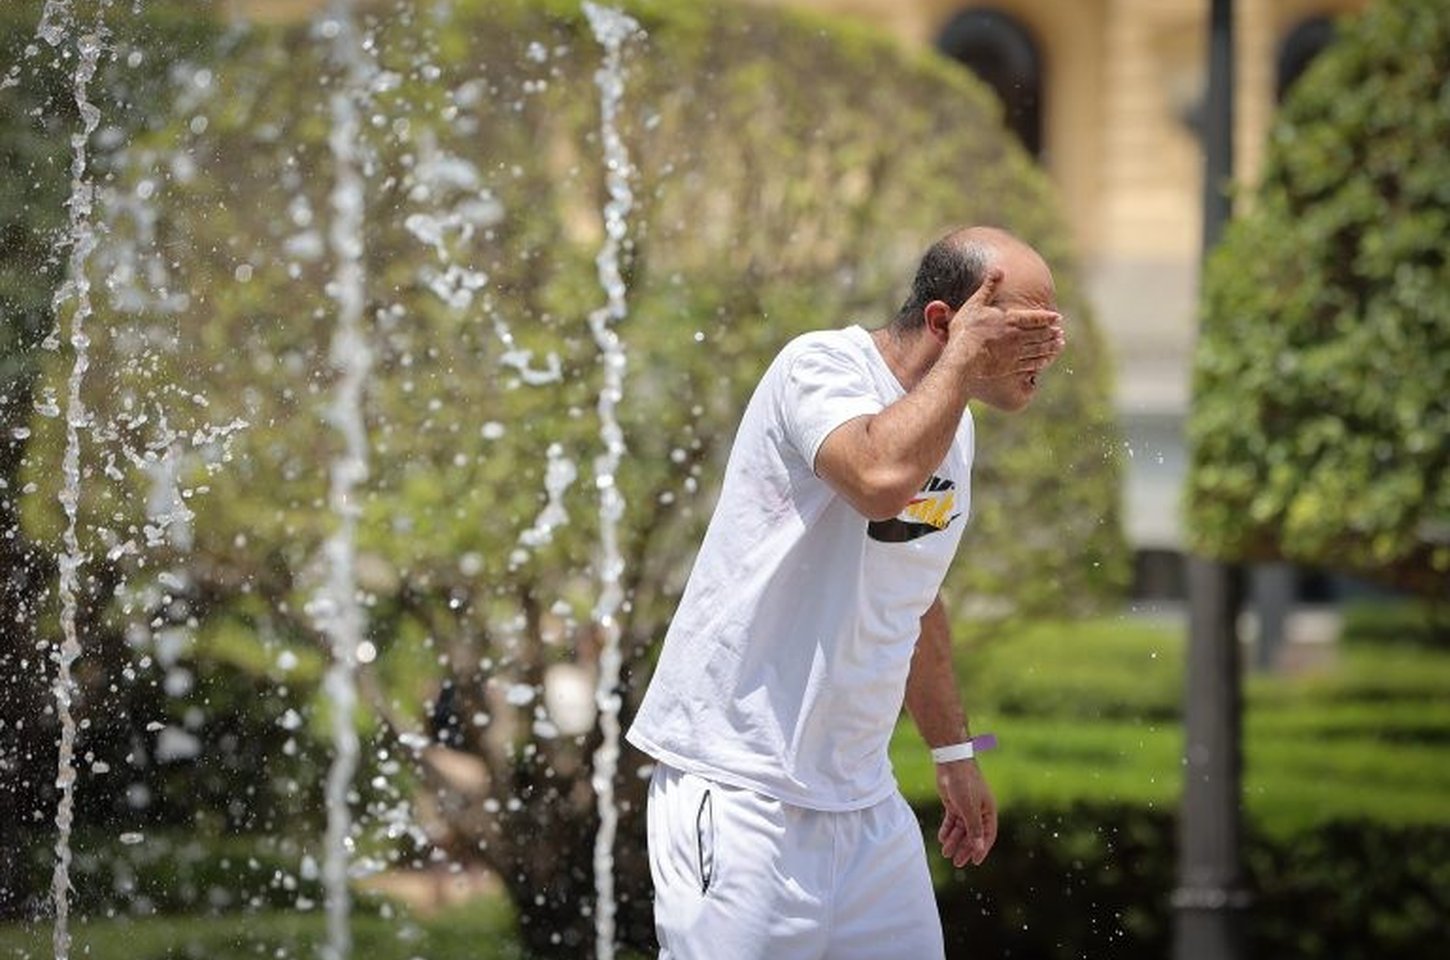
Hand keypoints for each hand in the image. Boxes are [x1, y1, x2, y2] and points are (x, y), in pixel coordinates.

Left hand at [935, 758, 997, 867]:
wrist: (951, 762)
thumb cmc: (964, 783)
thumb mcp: (969, 809)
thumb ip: (974, 829)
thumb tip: (980, 848)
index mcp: (988, 811)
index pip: (987, 835)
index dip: (982, 849)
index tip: (975, 862)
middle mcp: (978, 810)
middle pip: (973, 834)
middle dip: (965, 849)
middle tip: (957, 863)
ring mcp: (965, 806)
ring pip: (960, 829)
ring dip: (953, 841)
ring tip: (945, 853)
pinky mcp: (954, 802)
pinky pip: (951, 820)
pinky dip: (947, 830)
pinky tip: (941, 839)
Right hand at [948, 268, 1063, 379]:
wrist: (962, 360)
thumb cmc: (966, 331)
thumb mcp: (975, 304)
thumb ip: (989, 287)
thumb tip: (999, 268)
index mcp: (1011, 320)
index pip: (1037, 318)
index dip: (1049, 318)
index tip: (1058, 318)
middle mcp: (1018, 337)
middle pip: (1042, 335)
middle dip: (1053, 333)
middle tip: (1060, 333)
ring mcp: (1016, 354)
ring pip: (1040, 350)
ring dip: (1051, 348)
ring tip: (1058, 346)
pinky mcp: (1012, 369)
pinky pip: (1032, 366)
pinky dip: (1042, 362)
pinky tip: (1045, 362)